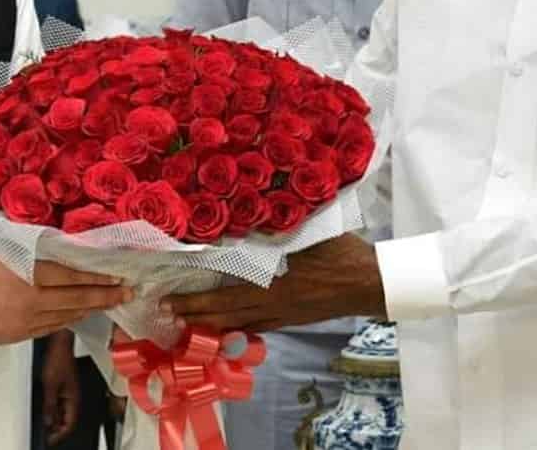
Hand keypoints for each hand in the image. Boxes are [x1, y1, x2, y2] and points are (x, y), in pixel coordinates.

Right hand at [0, 247, 131, 344]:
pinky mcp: (18, 335)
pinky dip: (67, 320)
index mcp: (31, 273)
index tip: (118, 277)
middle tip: (126, 294)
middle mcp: (34, 300)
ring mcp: (27, 321)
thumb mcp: (4, 244)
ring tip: (107, 304)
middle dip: (106, 296)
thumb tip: (56, 238)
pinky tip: (77, 315)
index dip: (99, 277)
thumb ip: (33, 244)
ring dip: (89, 309)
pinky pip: (50, 328)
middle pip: (78, 298)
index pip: (75, 276)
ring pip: (67, 316)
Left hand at [41, 331, 80, 445]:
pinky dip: (54, 409)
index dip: (60, 434)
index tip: (50, 439)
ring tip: (44, 423)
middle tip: (46, 434)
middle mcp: (73, 396)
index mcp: (74, 398)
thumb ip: (49, 405)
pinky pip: (60, 402)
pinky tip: (46, 409)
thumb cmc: (59, 358)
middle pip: (67, 419)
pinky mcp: (64, 385)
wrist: (60, 343)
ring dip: (55, 418)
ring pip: (63, 411)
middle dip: (57, 428)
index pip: (70, 424)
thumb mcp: (50, 385)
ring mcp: (69, 390)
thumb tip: (48, 421)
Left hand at [163, 233, 384, 331]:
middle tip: (168, 315)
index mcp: (271, 285)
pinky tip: (228, 326)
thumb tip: (248, 209)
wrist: (369, 282)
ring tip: (188, 323)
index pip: (224, 298)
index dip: (196, 302)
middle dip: (195, 317)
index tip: (170, 300)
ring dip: (212, 324)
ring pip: (239, 325)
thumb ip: (275, 226)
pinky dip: (237, 327)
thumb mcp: (306, 232)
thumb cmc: (340, 253)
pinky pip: (258, 326)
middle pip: (225, 316)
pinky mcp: (292, 320)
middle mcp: (272, 305)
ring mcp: (283, 315)